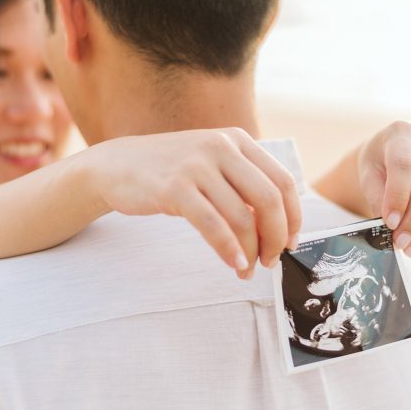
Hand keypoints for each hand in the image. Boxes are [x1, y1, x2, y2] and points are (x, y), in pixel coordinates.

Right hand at [88, 128, 301, 277]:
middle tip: (271, 261)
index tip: (291, 242)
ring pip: (241, 217)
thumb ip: (243, 184)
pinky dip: (228, 250)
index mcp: (237, 140)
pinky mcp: (174, 188)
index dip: (294, 217)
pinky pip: (212, 225)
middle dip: (276, 237)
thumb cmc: (170, 171)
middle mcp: (221, 147)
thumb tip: (277, 227)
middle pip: (269, 199)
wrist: (116, 165)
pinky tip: (233, 264)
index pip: (283, 181)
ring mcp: (196, 166)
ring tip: (247, 269)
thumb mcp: (212, 164)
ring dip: (250, 251)